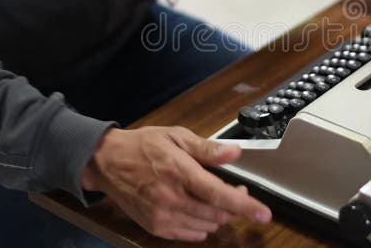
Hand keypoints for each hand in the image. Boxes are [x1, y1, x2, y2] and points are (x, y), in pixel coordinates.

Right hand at [81, 126, 271, 241]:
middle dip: (234, 205)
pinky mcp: (155, 227)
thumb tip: (235, 153)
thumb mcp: (176, 136)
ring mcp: (162, 216)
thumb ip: (207, 148)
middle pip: (216, 214)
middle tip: (237, 190)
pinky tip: (198, 209)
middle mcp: (171, 198)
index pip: (218, 194)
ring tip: (215, 196)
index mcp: (179, 171)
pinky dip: (202, 225)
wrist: (107, 163)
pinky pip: (191, 234)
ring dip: (218, 215)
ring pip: (206, 226)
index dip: (245, 205)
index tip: (263, 214)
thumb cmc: (143, 146)